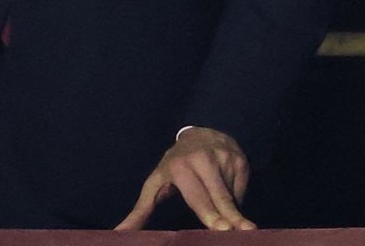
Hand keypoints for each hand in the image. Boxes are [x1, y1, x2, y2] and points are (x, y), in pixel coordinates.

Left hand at [115, 127, 253, 231]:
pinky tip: (227, 193)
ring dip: (230, 211)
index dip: (209, 214)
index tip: (221, 228)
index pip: (198, 197)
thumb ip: (140, 210)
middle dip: (232, 216)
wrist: (201, 132)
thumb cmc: (174, 165)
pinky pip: (241, 189)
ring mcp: (226, 158)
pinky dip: (236, 200)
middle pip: (220, 197)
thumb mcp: (155, 182)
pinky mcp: (241, 160)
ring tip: (221, 210)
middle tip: (246, 232)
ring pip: (231, 196)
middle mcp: (205, 159)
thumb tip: (118, 233)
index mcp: (181, 167)